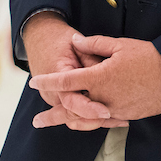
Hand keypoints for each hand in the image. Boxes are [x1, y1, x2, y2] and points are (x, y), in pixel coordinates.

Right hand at [20, 13, 118, 130]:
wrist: (41, 39)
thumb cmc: (60, 41)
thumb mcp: (77, 46)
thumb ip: (91, 60)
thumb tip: (109, 72)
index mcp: (57, 76)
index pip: (71, 100)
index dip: (89, 108)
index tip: (106, 112)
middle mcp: (53, 92)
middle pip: (72, 114)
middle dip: (93, 120)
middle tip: (114, 119)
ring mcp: (55, 99)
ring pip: (74, 118)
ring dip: (94, 121)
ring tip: (119, 121)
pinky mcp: (61, 100)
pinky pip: (75, 114)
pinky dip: (91, 117)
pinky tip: (113, 117)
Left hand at [29, 35, 160, 126]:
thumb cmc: (150, 56)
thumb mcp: (121, 45)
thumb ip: (95, 44)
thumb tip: (76, 41)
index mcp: (99, 77)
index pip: (66, 80)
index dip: (48, 81)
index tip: (33, 82)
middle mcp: (103, 97)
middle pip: (71, 108)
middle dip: (52, 114)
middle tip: (36, 121)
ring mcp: (115, 109)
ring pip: (87, 119)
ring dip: (70, 121)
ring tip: (58, 124)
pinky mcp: (128, 115)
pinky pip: (105, 121)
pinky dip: (94, 121)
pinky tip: (88, 122)